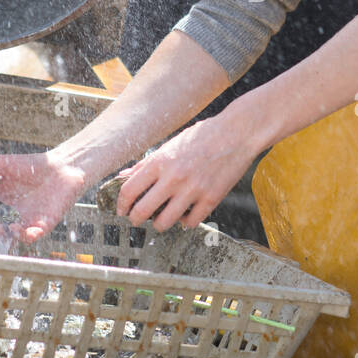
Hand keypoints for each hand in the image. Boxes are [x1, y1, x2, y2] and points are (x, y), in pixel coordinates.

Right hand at [0, 150, 86, 242]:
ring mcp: (25, 222)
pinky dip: (24, 236)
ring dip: (1, 235)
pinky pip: (31, 236)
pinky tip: (17, 229)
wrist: (61, 166)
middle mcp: (10, 216)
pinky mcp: (42, 225)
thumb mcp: (1, 165)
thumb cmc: (32, 165)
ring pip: (9, 236)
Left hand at [115, 112, 259, 231]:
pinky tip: (185, 215)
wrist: (237, 133)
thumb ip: (147, 163)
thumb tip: (124, 175)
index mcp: (160, 161)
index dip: (121, 205)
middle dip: (135, 219)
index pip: (129, 190)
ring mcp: (193, 190)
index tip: (122, 210)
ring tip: (161, 219)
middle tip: (136, 219)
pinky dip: (185, 222)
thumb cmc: (202, 136)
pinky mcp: (211, 199)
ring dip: (158, 224)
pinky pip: (190, 222)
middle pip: (142, 211)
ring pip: (164, 222)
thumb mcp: (170, 144)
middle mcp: (173, 177)